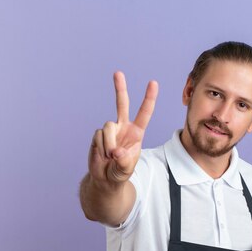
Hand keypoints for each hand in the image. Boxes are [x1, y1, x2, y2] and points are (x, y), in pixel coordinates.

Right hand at [88, 71, 158, 185]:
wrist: (104, 178)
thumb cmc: (120, 172)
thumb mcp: (127, 169)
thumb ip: (124, 161)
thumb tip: (116, 151)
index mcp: (136, 133)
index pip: (144, 113)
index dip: (149, 98)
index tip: (153, 83)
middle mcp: (123, 127)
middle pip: (122, 104)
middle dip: (120, 88)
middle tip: (118, 72)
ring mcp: (110, 130)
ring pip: (109, 127)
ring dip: (110, 144)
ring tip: (110, 157)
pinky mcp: (98, 134)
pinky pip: (99, 136)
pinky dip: (102, 147)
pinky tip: (103, 155)